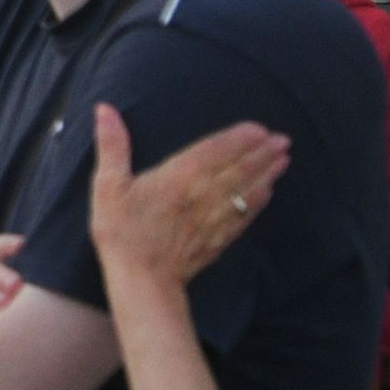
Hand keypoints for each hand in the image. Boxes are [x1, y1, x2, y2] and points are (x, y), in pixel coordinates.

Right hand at [86, 103, 286, 294]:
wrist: (143, 280)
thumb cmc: (122, 232)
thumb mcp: (108, 185)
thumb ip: (112, 145)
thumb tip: (105, 109)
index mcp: (179, 177)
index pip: (215, 151)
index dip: (238, 138)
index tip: (259, 127)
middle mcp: (204, 194)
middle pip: (239, 169)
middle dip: (262, 153)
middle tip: (283, 139)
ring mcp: (215, 218)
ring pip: (247, 190)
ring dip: (268, 173)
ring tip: (285, 159)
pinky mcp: (219, 238)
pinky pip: (245, 214)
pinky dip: (259, 201)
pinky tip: (268, 192)